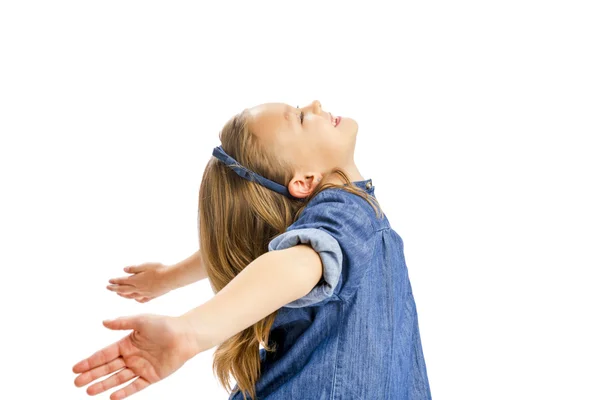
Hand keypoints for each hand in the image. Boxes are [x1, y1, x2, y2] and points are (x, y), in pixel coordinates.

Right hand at [72, 314, 198, 398]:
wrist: (186, 335)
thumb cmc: (165, 325)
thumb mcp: (141, 321)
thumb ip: (122, 323)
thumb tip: (103, 322)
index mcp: (127, 343)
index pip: (104, 354)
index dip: (90, 361)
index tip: (75, 368)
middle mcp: (132, 357)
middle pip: (108, 368)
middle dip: (92, 375)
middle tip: (76, 383)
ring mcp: (141, 367)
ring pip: (118, 378)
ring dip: (104, 385)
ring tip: (89, 391)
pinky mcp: (152, 377)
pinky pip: (135, 386)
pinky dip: (124, 392)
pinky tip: (112, 397)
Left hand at [107, 263, 171, 302]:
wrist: (171, 278)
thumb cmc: (159, 269)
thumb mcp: (145, 265)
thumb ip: (134, 268)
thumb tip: (124, 270)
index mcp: (136, 280)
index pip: (122, 281)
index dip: (115, 281)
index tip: (109, 281)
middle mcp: (139, 288)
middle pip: (124, 290)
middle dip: (115, 289)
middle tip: (108, 288)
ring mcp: (145, 293)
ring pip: (131, 296)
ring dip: (123, 295)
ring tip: (118, 294)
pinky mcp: (152, 296)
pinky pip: (141, 300)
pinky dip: (136, 299)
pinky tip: (135, 299)